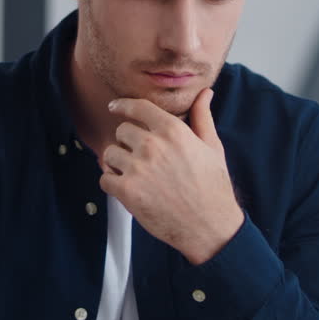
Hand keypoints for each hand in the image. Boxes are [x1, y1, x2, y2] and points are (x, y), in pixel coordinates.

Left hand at [100, 89, 243, 263]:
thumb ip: (203, 117)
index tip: (115, 108)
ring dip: (118, 163)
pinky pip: (105, 178)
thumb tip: (205, 92)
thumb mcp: (212, 147)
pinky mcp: (127, 191)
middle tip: (140, 158)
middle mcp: (153, 145)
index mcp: (173, 131)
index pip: (138, 107)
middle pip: (122, 131)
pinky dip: (112, 183)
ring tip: (135, 175)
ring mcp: (138, 168)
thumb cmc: (213, 187)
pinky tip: (128, 189)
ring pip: (110, 154)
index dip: (123, 106)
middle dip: (127, 143)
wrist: (209, 226)